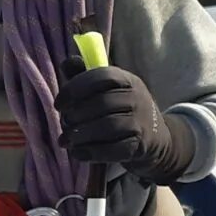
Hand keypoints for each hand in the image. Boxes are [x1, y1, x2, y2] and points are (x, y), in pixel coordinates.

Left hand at [54, 59, 196, 183]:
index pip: (102, 77)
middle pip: (102, 103)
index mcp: (128, 80)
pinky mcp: (140, 146)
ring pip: (108, 126)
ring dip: (81, 134)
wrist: (156, 140)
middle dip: (76, 115)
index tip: (59, 104)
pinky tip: (77, 153)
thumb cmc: (123, 111)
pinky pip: (114, 149)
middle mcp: (137, 98)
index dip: (75, 88)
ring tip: (66, 140)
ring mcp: (141, 122)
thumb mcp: (109, 90)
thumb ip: (85, 76)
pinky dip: (91, 152)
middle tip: (64, 124)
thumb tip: (68, 62)